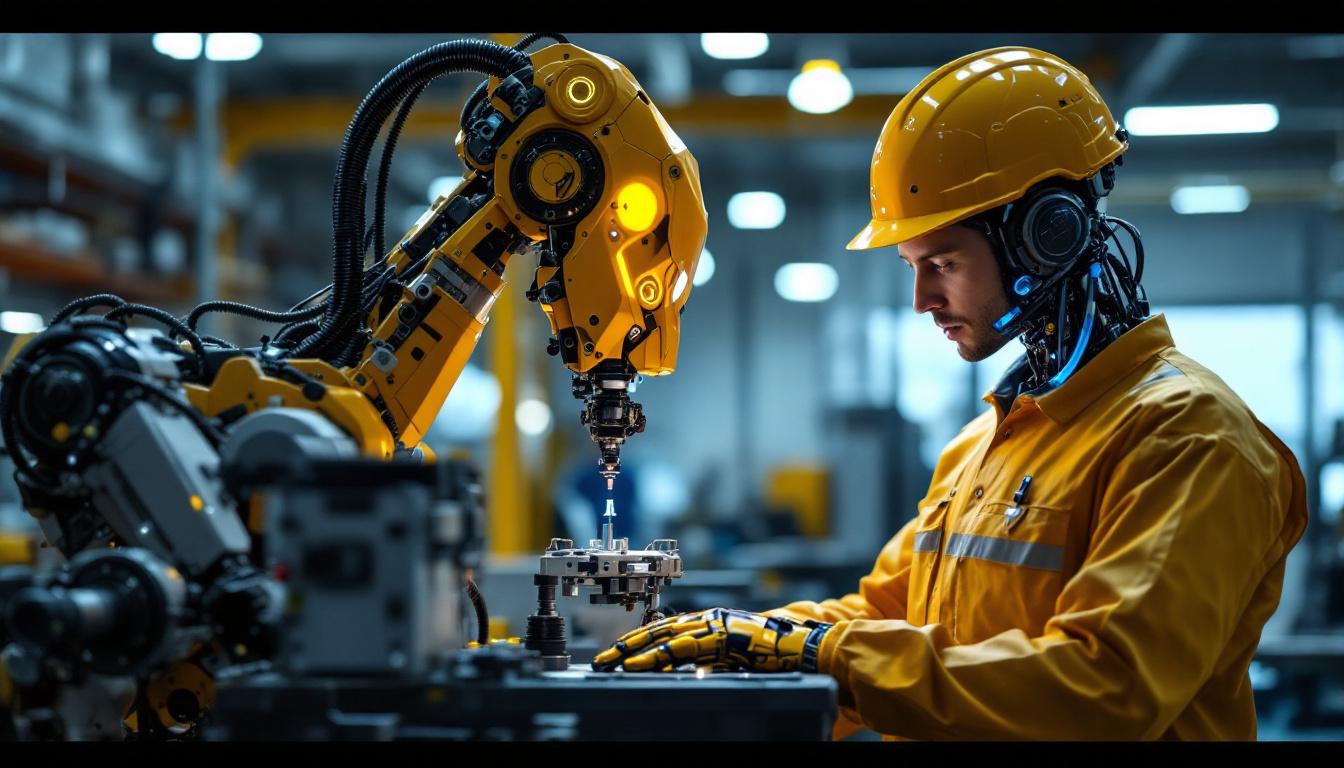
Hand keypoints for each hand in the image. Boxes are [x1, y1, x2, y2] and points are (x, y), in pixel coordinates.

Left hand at [591, 607, 830, 672]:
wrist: (807, 649)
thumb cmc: (776, 654)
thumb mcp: (735, 655)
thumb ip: (711, 659)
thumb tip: (687, 673)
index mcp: (711, 621)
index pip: (666, 629)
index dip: (639, 640)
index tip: (616, 653)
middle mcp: (709, 618)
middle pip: (659, 631)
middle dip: (628, 646)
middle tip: (602, 661)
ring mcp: (715, 626)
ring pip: (666, 639)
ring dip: (638, 653)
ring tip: (615, 665)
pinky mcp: (722, 638)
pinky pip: (685, 650)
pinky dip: (660, 658)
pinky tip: (641, 666)